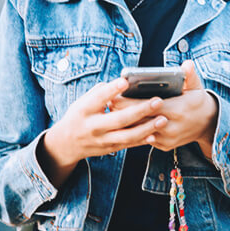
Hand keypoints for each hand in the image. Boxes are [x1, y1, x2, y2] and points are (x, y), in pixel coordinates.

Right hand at [39, 78, 166, 187]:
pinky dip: (143, 140)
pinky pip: (129, 144)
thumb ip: (101, 92)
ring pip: (128, 135)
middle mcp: (94, 126)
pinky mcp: (110, 148)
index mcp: (85, 110)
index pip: (99, 98)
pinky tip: (155, 133)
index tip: (126, 81)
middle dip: (141, 110)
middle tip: (158, 101)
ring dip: (147, 128)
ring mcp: (103, 140)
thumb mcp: (83, 101)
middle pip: (119, 119)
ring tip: (162, 119)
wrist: (67, 144)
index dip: (112, 89)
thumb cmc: (79, 116)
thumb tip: (122, 83)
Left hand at [111, 60, 217, 158]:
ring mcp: (167, 139)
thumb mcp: (196, 86)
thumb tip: (187, 65)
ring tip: (111, 113)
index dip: (131, 102)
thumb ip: (190, 75)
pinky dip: (134, 132)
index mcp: (177, 110)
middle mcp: (171, 127)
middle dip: (123, 112)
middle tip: (108, 103)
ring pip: (140, 133)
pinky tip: (123, 124)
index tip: (115, 96)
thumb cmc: (197, 101)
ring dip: (126, 123)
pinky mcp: (164, 146)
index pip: (148, 106)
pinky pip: (145, 140)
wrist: (208, 124)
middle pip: (140, 120)